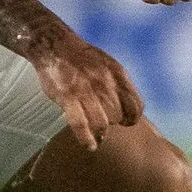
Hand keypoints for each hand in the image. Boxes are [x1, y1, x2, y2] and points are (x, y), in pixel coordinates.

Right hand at [25, 20, 143, 149]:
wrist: (56, 46)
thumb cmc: (82, 58)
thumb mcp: (108, 64)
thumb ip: (118, 84)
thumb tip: (125, 105)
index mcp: (118, 74)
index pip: (136, 105)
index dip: (132, 118)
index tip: (126, 122)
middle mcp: (105, 83)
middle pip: (118, 116)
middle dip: (112, 123)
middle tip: (104, 123)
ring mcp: (86, 90)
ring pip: (103, 124)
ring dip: (101, 132)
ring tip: (98, 136)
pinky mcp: (68, 97)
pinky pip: (81, 125)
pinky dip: (86, 139)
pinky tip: (90, 145)